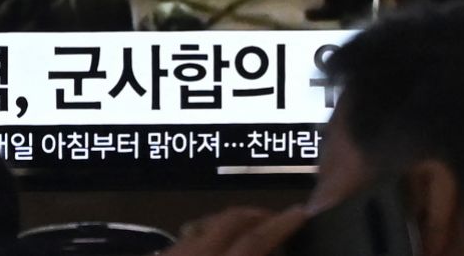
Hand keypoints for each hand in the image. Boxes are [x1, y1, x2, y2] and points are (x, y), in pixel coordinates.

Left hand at [161, 205, 311, 255]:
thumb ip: (251, 252)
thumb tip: (271, 247)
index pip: (256, 240)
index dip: (282, 225)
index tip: (301, 213)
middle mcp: (198, 252)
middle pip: (232, 220)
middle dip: (259, 214)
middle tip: (279, 221)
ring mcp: (174, 251)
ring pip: (208, 223)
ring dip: (234, 222)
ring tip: (250, 231)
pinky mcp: (162, 254)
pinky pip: (189, 236)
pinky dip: (209, 234)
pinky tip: (213, 245)